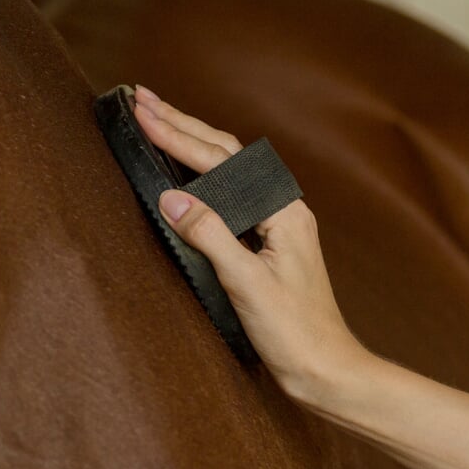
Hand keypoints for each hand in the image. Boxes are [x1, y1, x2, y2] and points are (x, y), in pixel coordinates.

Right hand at [133, 86, 370, 405]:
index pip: (221, 161)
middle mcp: (282, 209)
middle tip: (141, 99)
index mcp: (282, 211)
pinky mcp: (267, 243)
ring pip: (229, 169)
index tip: (142, 113)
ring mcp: (276, 224)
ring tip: (157, 119)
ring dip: (191, 142)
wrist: (327, 370)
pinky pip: (231, 193)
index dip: (177, 136)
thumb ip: (210, 234)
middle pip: (226, 153)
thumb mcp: (246, 284)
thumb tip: (170, 195)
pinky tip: (188, 171)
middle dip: (181, 124)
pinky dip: (202, 173)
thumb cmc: (294, 332)